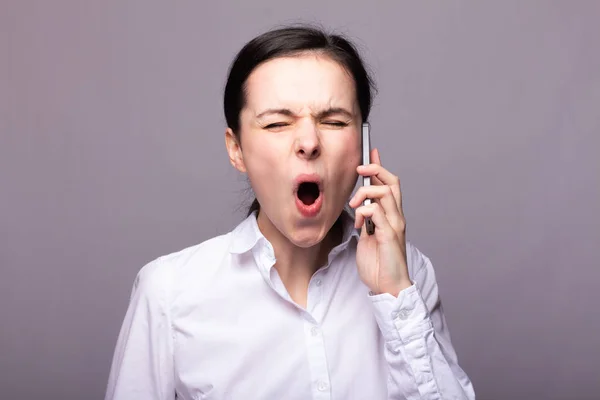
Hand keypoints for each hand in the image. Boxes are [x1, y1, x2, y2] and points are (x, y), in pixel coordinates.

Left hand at [348, 148, 411, 295]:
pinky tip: (359, 225)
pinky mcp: (389, 235)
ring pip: (383, 193)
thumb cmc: (379, 264)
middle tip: (360, 170)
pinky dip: (363, 211)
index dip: (380, 167)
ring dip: (364, 194)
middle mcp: (397, 217)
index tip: (371, 153)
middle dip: (375, 170)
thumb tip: (359, 207)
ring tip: (354, 207)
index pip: (390, 184)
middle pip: (392, 181)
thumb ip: (367, 220)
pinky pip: (375, 212)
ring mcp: (395, 225)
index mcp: (392, 216)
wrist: (388, 287)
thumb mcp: (369, 236)